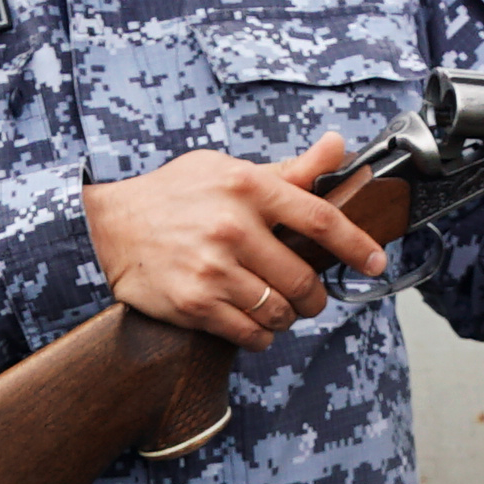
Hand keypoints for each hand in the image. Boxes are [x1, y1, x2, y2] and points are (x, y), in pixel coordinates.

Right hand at [87, 138, 388, 342]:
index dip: (357, 246)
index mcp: (248, 187)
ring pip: (280, 310)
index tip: (376, 263)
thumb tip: (338, 148)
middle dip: (314, 296)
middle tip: (309, 296)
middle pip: (303, 278)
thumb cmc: (173, 195)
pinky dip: (262, 336)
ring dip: (287, 317)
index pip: (320, 220)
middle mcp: (233, 227)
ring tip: (276, 307)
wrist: (107, 225)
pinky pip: (250, 333)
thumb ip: (287, 169)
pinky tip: (254, 324)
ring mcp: (213, 268)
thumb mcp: (227, 169)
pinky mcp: (195, 303)